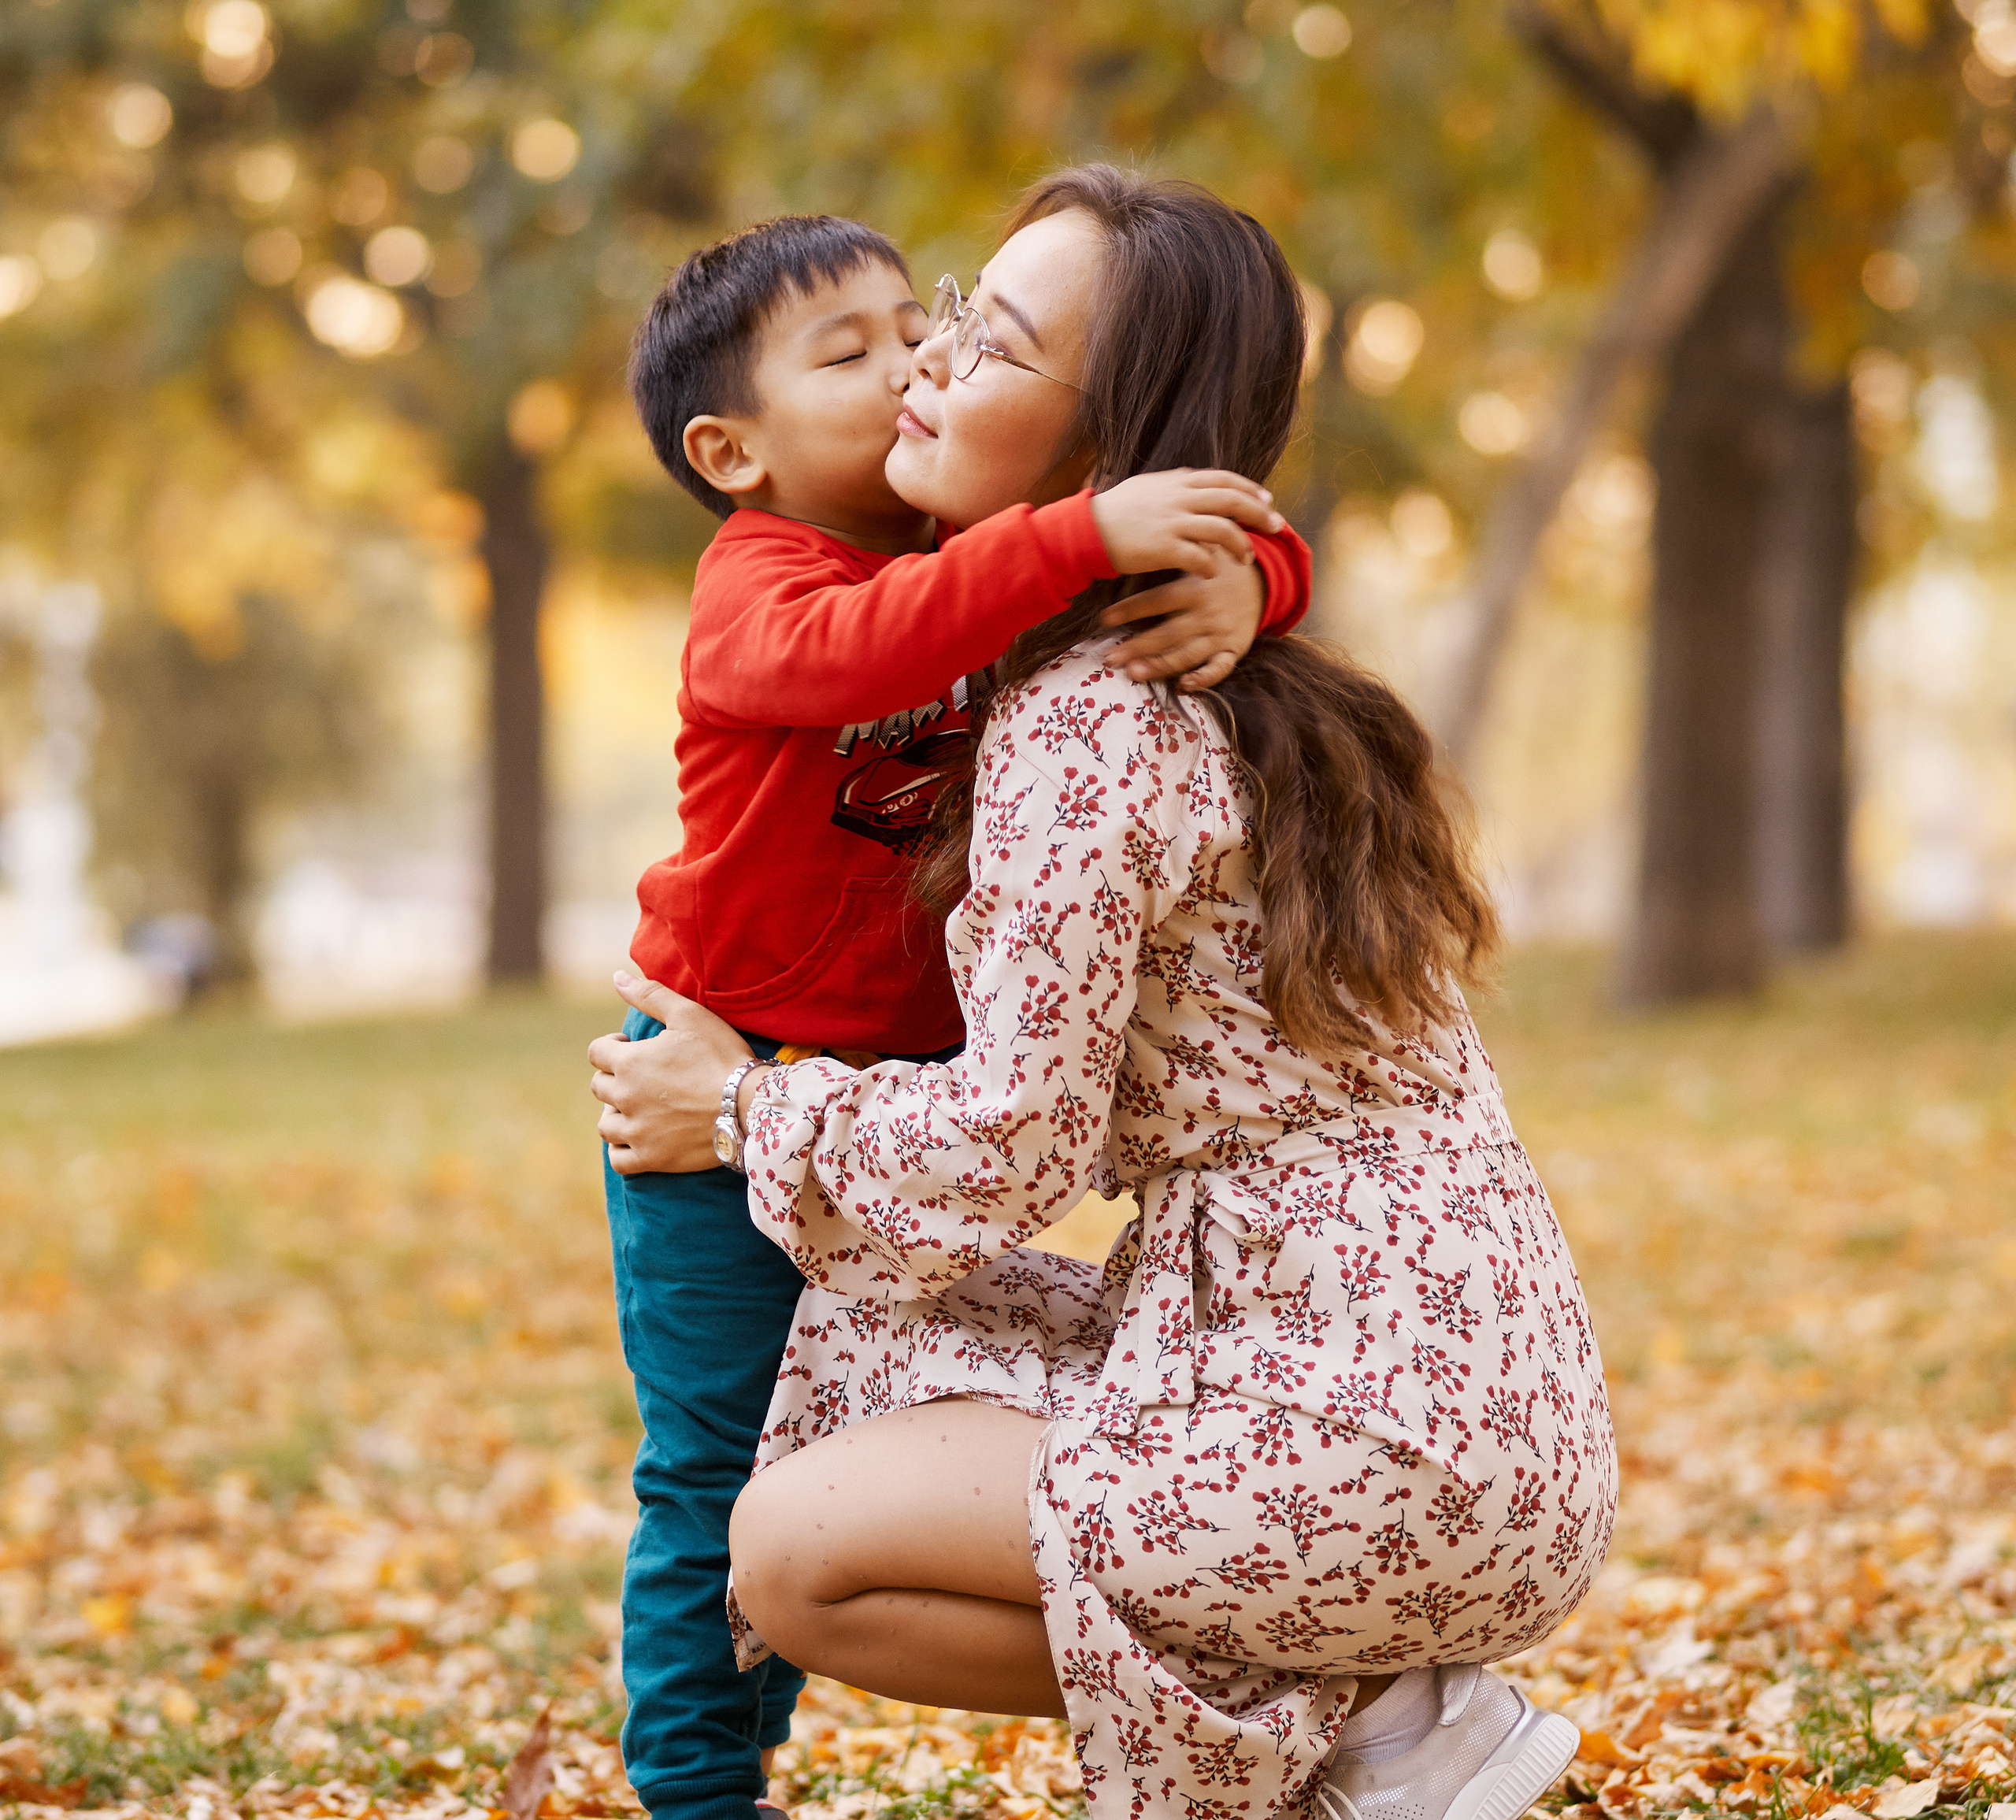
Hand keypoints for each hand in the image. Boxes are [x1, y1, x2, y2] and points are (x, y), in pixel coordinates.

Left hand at [588, 970, 753, 1175]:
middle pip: (600, 1087)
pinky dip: (622, 1148)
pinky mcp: (652, 1158)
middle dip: (615, 1077)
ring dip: (616, 1113)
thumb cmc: (722, 1056)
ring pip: (605, 1124)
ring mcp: (637, 1131)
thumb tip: (616, 977)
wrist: (751, 1105)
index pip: (596, 1052)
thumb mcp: (689, 1015)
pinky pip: (619, 1159)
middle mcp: (626, 1098)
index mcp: (630, 1062)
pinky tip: (637, 1138)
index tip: (632, 1047)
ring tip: (638, 1107)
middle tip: (643, 1076)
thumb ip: (649, 994)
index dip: (612, 1046)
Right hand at [1089, 469, 1283, 577]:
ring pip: (1222, 529)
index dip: (1250, 489)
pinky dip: (1212, 567)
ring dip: (1241, 545)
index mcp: (1177, 481)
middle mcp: (1179, 498)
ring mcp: (1172, 522)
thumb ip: (1175, 483)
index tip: (1267, 501)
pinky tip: (1213, 573)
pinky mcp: (1163, 548)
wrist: (1087, 530)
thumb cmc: (1116, 511)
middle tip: (1276, 527)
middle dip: (1259, 514)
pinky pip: (1200, 558)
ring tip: (1247, 559)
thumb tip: (1197, 480)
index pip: (1224, 479)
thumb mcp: (1148, 486)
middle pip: (1232, 501)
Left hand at [1101, 549, 1264, 691]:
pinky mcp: (1234, 649)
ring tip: (1134, 673)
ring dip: (1160, 666)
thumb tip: (1137, 542)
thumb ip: (1178, 552)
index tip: (1104, 619)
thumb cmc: (1222, 565)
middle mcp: (1206, 614)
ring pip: (1187, 654)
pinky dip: (1204, 678)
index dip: (1131, 609)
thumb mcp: (1204, 551)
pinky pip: (1220, 668)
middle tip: (1110, 659)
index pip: (1158, 600)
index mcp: (1195, 588)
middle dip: (1138, 647)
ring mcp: (1221, 634)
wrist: (1266, 580)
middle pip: (1168, 633)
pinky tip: (1183, 686)